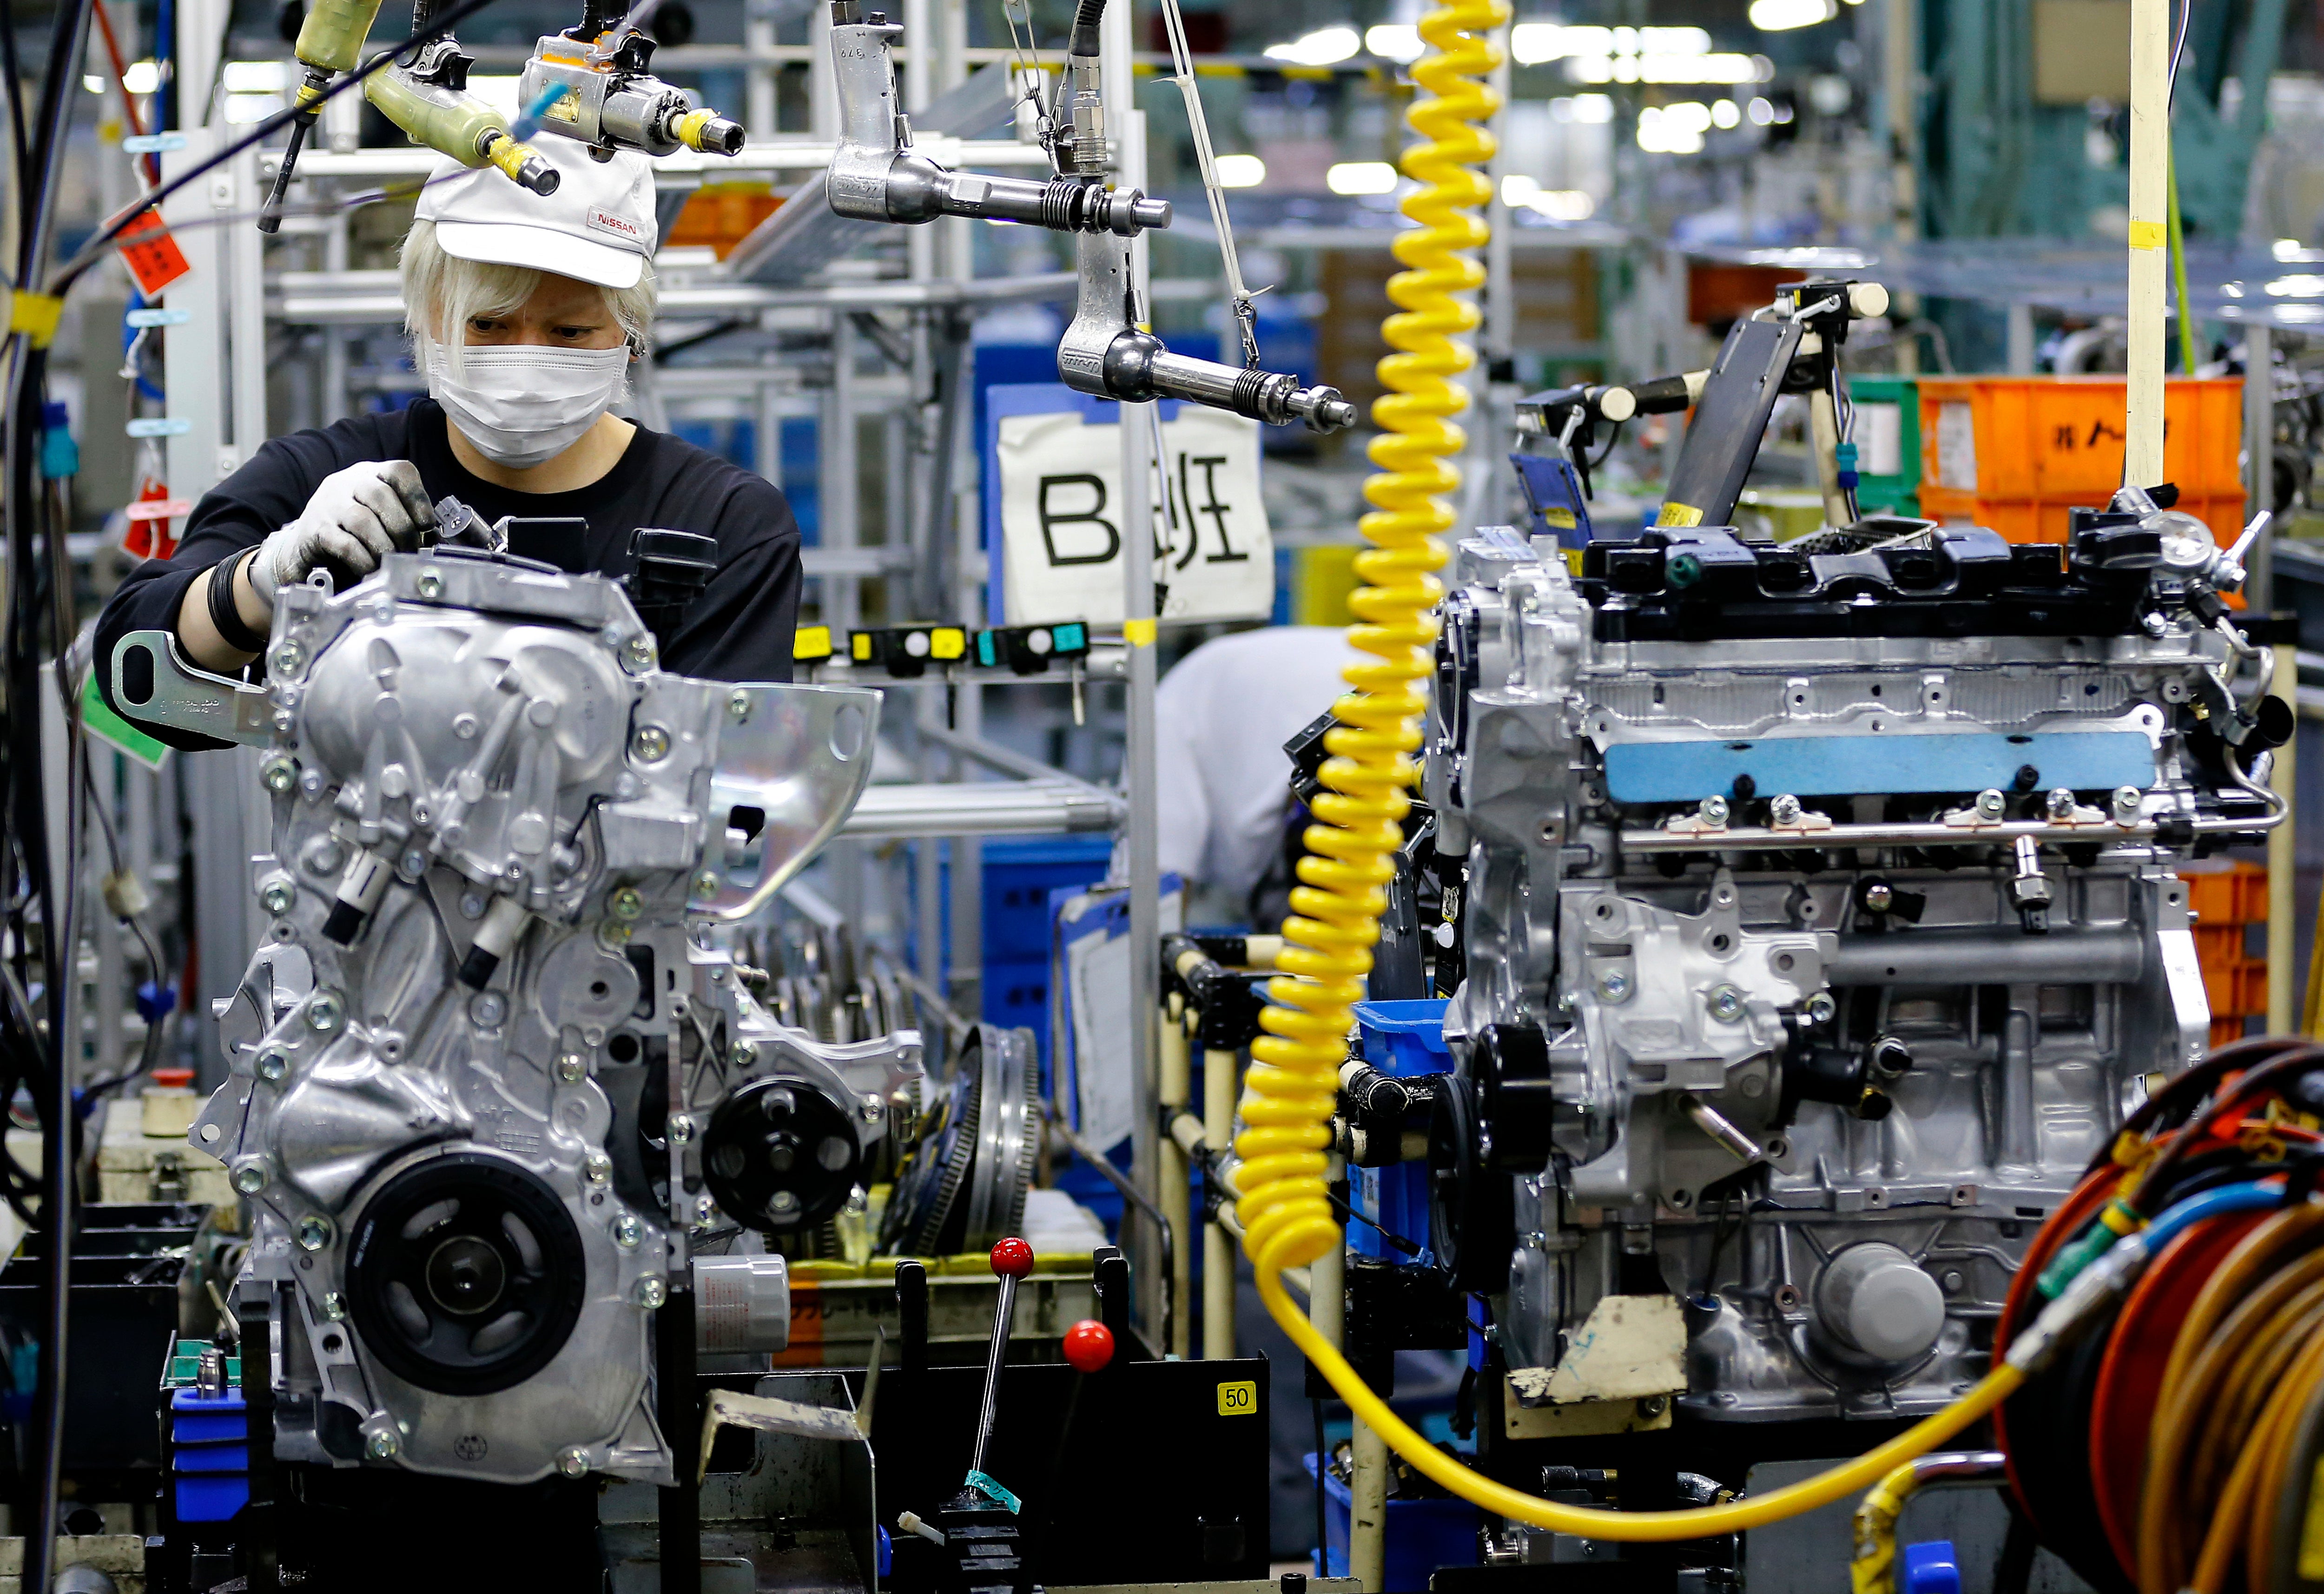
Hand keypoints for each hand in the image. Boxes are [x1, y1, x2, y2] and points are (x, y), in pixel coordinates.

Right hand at [248, 460, 434, 606]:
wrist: (304, 547)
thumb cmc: (352, 532)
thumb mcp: (379, 517)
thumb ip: (404, 521)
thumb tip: (434, 542)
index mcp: (370, 475)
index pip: (399, 471)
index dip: (418, 498)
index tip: (428, 525)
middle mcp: (347, 484)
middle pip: (380, 495)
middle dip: (403, 527)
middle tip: (411, 550)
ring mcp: (328, 505)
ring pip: (362, 520)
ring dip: (384, 545)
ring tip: (392, 561)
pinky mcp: (315, 531)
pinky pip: (344, 544)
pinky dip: (364, 560)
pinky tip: (372, 569)